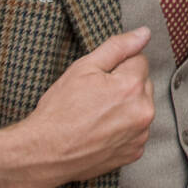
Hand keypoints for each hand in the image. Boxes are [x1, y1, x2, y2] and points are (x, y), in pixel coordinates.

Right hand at [24, 26, 155, 185]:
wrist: (43, 153)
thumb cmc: (59, 111)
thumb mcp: (83, 68)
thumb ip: (118, 47)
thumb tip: (144, 33)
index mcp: (132, 86)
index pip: (139, 60)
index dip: (117, 66)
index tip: (99, 79)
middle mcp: (143, 111)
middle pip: (142, 84)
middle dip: (125, 86)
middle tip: (95, 97)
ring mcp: (140, 135)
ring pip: (140, 108)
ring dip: (126, 108)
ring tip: (96, 116)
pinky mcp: (134, 152)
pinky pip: (136, 132)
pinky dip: (123, 130)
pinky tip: (101, 131)